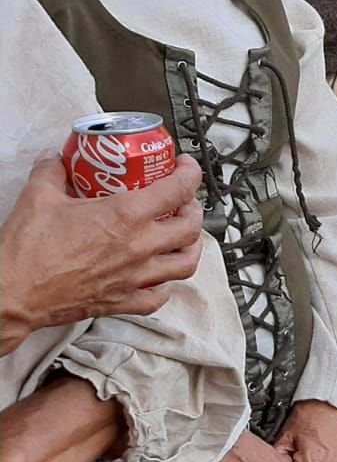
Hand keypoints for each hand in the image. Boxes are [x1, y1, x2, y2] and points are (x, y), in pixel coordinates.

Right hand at [0, 156, 204, 355]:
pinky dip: (165, 286)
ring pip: (185, 263)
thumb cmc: (26, 252)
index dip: (189, 172)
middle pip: (191, 226)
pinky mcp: (121, 302)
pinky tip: (159, 277)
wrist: (11, 295)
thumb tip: (56, 159)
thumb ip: (52, 172)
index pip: (179, 188)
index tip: (183, 166)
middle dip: (193, 209)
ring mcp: (134, 277)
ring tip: (183, 237)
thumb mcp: (38, 197)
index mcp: (125, 216)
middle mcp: (138, 247)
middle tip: (183, 201)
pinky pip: (158, 297)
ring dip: (190, 246)